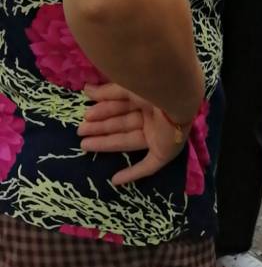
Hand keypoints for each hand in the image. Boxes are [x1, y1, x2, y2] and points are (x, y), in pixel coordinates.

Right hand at [78, 82, 192, 185]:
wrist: (177, 96)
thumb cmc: (152, 86)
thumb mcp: (127, 86)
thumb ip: (107, 91)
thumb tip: (86, 90)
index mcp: (148, 96)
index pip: (122, 106)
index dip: (104, 110)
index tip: (86, 114)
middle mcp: (154, 116)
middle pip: (123, 124)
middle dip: (101, 127)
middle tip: (80, 131)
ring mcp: (160, 135)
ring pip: (128, 141)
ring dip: (106, 143)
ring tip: (84, 144)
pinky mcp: (165, 152)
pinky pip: (148, 166)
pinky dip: (133, 174)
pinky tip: (116, 181)